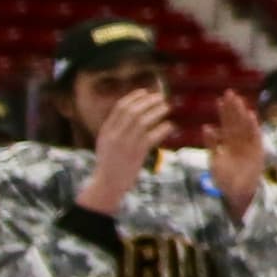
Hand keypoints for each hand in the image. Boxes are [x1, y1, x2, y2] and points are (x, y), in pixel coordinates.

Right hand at [77, 88, 170, 215]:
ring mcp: (125, 145)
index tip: (146, 92)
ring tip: (167, 107)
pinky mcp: (137, 154)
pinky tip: (170, 126)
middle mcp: (114, 135)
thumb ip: (115, 128)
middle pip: (133, 111)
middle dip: (148, 101)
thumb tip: (131, 113)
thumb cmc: (110, 164)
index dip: (134, 97)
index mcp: (106, 131)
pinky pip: (152, 137)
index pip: (120, 107)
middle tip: (161, 98)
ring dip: (157, 112)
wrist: (107, 184)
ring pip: (143, 121)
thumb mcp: (106, 143)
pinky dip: (163, 128)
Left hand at [209, 91, 268, 223]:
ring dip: (242, 113)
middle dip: (232, 108)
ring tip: (238, 101)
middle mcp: (238, 141)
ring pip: (244, 126)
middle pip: (235, 121)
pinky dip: (253, 126)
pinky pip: (255, 136)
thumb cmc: (224, 179)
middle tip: (229, 92)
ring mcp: (248, 145)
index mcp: (227, 143)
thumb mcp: (214, 160)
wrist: (238, 194)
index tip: (219, 99)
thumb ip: (212, 144)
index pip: (225, 124)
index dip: (223, 112)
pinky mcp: (258, 150)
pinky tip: (250, 115)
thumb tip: (206, 127)